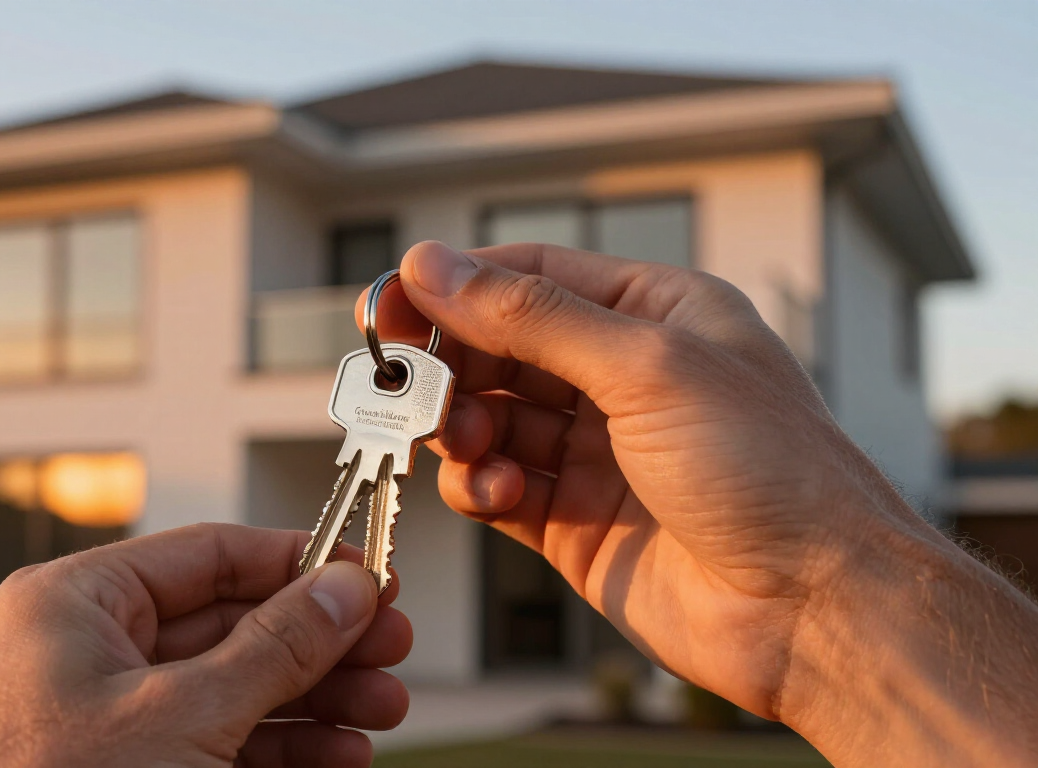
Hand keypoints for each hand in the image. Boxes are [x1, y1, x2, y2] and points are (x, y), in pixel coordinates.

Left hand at [0, 524, 410, 767]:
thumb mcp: (184, 715)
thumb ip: (274, 647)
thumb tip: (341, 590)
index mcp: (74, 605)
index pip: (208, 555)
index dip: (297, 562)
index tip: (365, 576)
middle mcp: (89, 653)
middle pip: (233, 624)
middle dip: (320, 643)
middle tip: (389, 645)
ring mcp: (110, 721)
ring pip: (235, 688)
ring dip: (316, 701)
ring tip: (381, 709)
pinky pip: (219, 744)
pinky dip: (282, 749)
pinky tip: (338, 755)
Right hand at [362, 241, 1037, 766]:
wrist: (816, 611)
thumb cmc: (769, 473)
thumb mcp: (647, 368)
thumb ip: (531, 317)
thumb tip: (437, 266)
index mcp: (654, 315)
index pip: (529, 276)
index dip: (453, 285)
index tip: (386, 303)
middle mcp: (621, 379)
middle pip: (498, 348)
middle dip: (448, 363)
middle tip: (404, 383)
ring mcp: (596, 453)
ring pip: (489, 419)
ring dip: (460, 427)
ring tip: (463, 442)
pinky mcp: (575, 523)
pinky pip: (498, 488)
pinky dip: (480, 485)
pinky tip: (498, 491)